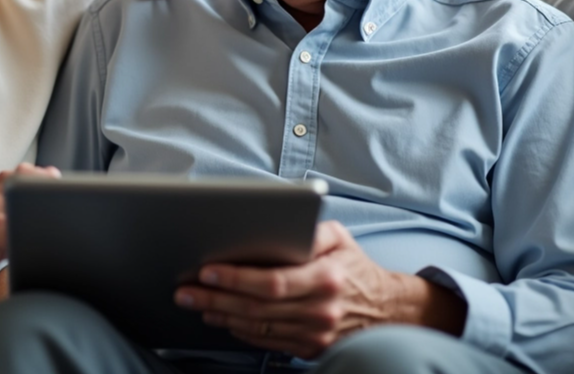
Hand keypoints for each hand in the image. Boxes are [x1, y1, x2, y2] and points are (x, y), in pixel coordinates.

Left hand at [172, 221, 465, 359]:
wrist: (388, 311)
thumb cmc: (355, 267)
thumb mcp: (339, 238)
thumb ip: (309, 230)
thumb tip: (278, 224)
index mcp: (327, 278)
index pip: (274, 281)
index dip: (237, 278)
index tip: (207, 271)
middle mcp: (321, 310)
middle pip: (257, 307)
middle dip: (216, 299)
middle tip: (185, 290)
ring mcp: (316, 334)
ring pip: (258, 327)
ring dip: (221, 316)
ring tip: (195, 303)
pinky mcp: (310, 350)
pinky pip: (268, 342)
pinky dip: (240, 331)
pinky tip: (221, 319)